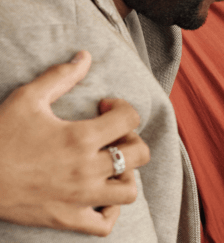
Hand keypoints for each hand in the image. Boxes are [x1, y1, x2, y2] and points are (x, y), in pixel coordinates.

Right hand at [0, 51, 149, 235]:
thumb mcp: (26, 99)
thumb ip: (60, 77)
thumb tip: (85, 56)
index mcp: (80, 138)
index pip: (130, 119)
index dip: (122, 107)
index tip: (104, 108)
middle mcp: (86, 169)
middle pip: (139, 155)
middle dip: (131, 140)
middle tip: (112, 136)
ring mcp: (80, 198)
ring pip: (129, 191)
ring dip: (126, 176)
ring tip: (109, 166)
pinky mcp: (68, 219)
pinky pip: (105, 224)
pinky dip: (110, 211)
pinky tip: (99, 196)